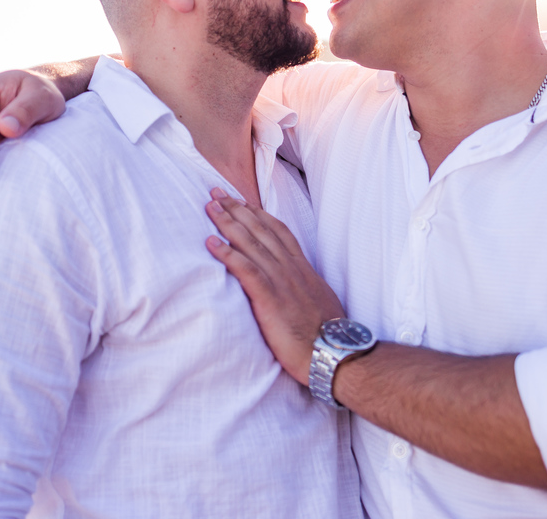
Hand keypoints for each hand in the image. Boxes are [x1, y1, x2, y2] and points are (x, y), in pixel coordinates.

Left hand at [205, 189, 343, 385]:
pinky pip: (246, 270)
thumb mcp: (319, 303)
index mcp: (303, 269)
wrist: (336, 354)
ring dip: (228, 223)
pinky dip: (227, 254)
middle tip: (217, 192)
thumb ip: (304, 289)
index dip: (259, 214)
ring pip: (251, 244)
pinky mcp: (270, 299)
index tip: (243, 201)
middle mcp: (291, 269)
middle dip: (238, 209)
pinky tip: (210, 243)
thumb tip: (296, 287)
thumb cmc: (328, 337)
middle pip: (261, 230)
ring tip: (210, 206)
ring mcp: (281, 282)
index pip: (279, 232)